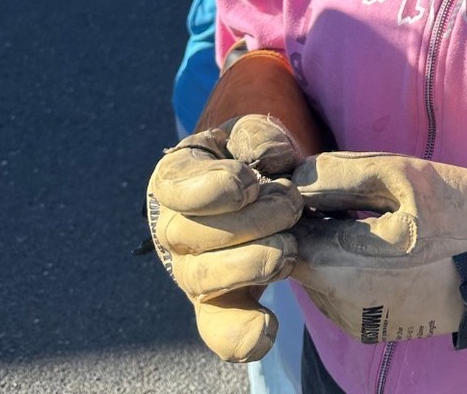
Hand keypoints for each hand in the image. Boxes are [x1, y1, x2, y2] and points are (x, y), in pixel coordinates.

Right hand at [146, 115, 304, 361]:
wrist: (270, 186)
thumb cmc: (256, 154)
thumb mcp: (253, 131)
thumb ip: (257, 135)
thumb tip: (269, 159)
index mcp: (179, 177)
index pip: (174, 186)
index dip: (210, 188)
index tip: (248, 182)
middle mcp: (176, 228)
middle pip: (190, 235)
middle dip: (248, 222)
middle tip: (291, 205)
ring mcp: (194, 270)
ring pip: (202, 281)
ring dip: (250, 264)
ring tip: (290, 248)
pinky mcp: (220, 303)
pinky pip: (218, 328)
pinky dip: (238, 334)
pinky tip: (267, 328)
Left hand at [291, 152, 466, 345]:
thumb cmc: (455, 211)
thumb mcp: (398, 175)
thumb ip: (335, 175)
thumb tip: (289, 181)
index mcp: (344, 270)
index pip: (282, 236)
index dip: (288, 205)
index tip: (310, 180)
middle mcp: (341, 308)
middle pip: (296, 257)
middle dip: (307, 223)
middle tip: (336, 189)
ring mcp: (355, 323)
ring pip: (314, 275)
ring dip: (324, 243)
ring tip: (358, 213)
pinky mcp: (370, 328)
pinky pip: (336, 291)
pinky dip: (341, 263)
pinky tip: (370, 239)